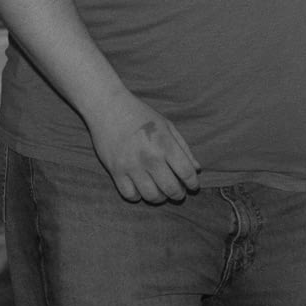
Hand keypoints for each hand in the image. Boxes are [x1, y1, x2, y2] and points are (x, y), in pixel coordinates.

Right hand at [86, 100, 203, 203]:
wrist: (108, 106)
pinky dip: (138, 196)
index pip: (187, 173)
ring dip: (160, 198)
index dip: (193, 183)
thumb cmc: (140, 115)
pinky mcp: (115, 171)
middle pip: (171, 189)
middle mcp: (150, 158)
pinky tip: (141, 188)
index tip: (193, 185)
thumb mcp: (167, 126)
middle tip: (178, 192)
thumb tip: (196, 170)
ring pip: (151, 196)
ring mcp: (131, 166)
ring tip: (160, 192)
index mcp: (165, 145)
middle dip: (178, 194)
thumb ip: (183, 148)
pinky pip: (130, 195)